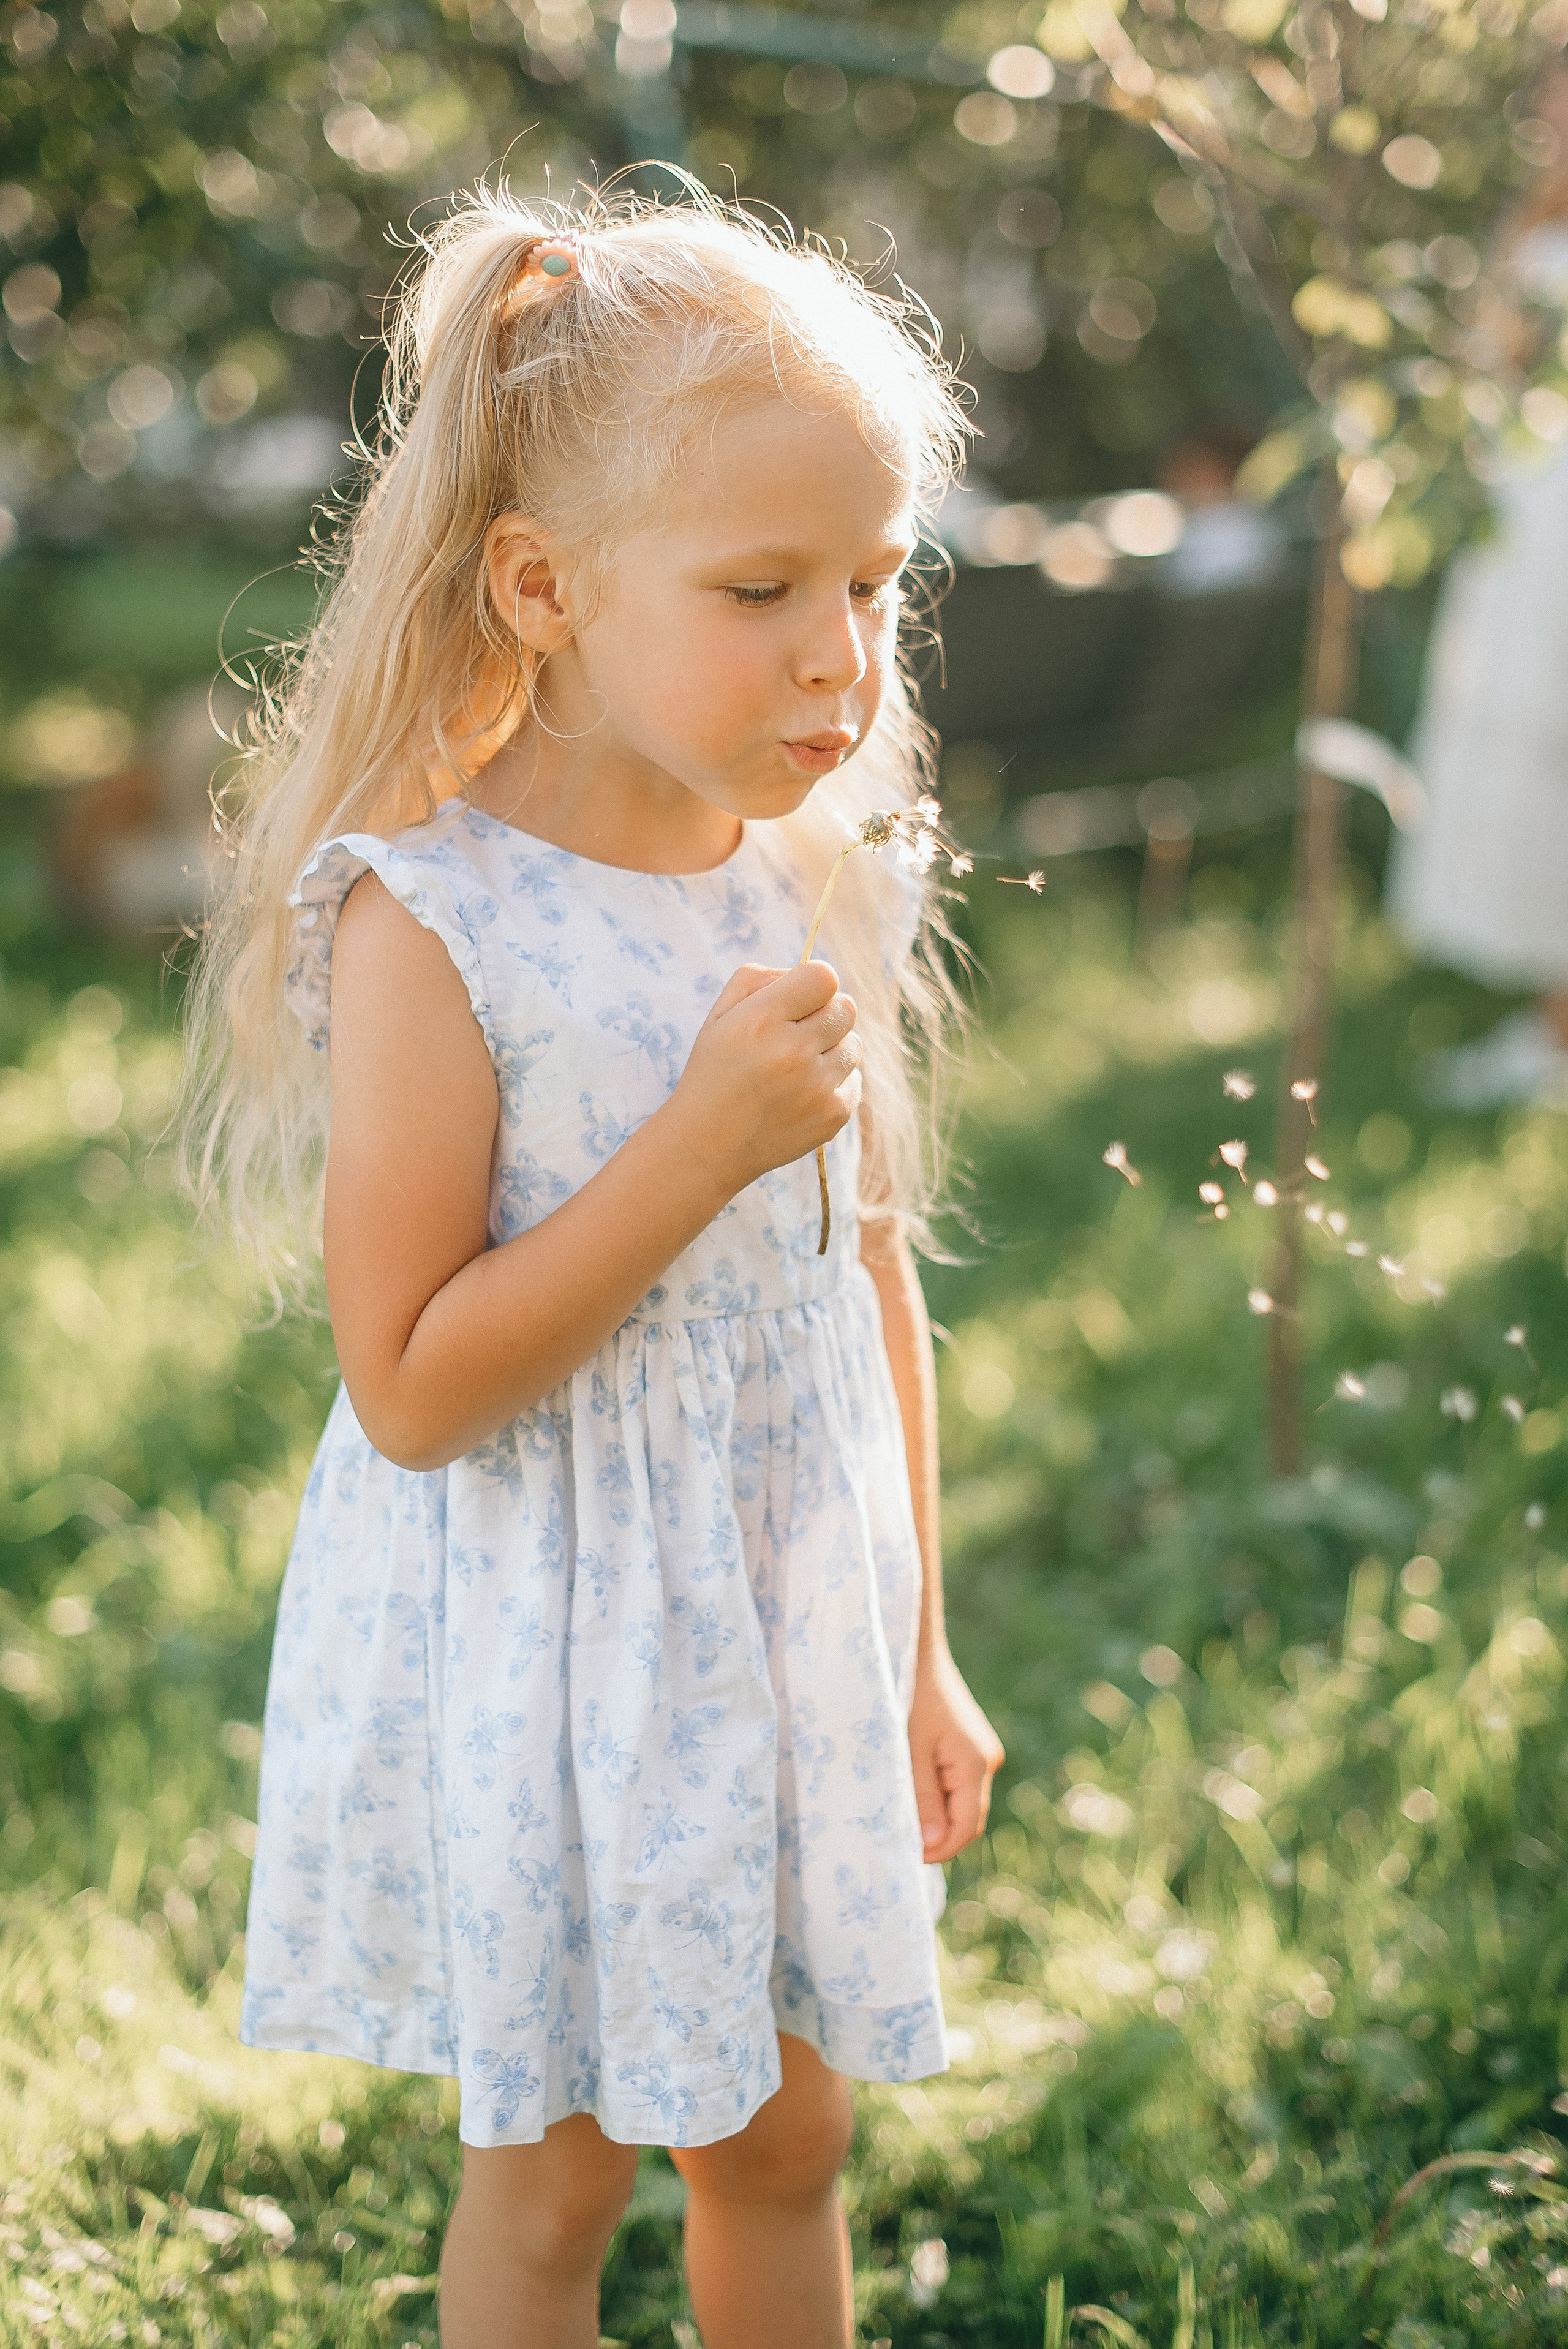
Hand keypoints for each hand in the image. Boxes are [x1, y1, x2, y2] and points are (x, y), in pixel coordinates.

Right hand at [666, 961, 861, 1196]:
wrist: (707, 1145)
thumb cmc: (715, 1071)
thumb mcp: (719, 1015)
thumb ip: (759, 978)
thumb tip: (806, 973)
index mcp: (762, 1021)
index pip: (825, 977)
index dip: (814, 984)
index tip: (800, 999)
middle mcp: (793, 1053)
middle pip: (846, 1008)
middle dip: (824, 1015)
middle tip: (797, 1034)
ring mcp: (817, 1088)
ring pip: (853, 1044)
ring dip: (830, 1049)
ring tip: (795, 1068)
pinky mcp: (833, 1115)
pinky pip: (854, 1079)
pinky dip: (833, 1083)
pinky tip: (801, 1094)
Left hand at [908, 1646, 1004, 1864]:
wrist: (917, 1652)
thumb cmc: (910, 1696)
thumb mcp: (909, 1751)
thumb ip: (922, 1798)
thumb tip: (932, 1844)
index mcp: (976, 1763)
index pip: (966, 1826)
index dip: (940, 1849)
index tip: (907, 1856)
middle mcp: (987, 1760)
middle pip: (967, 1818)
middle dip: (939, 1837)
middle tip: (901, 1843)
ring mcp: (981, 1752)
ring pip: (963, 1803)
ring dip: (937, 1817)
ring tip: (903, 1818)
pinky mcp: (970, 1746)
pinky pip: (958, 1784)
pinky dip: (939, 1797)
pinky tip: (914, 1793)